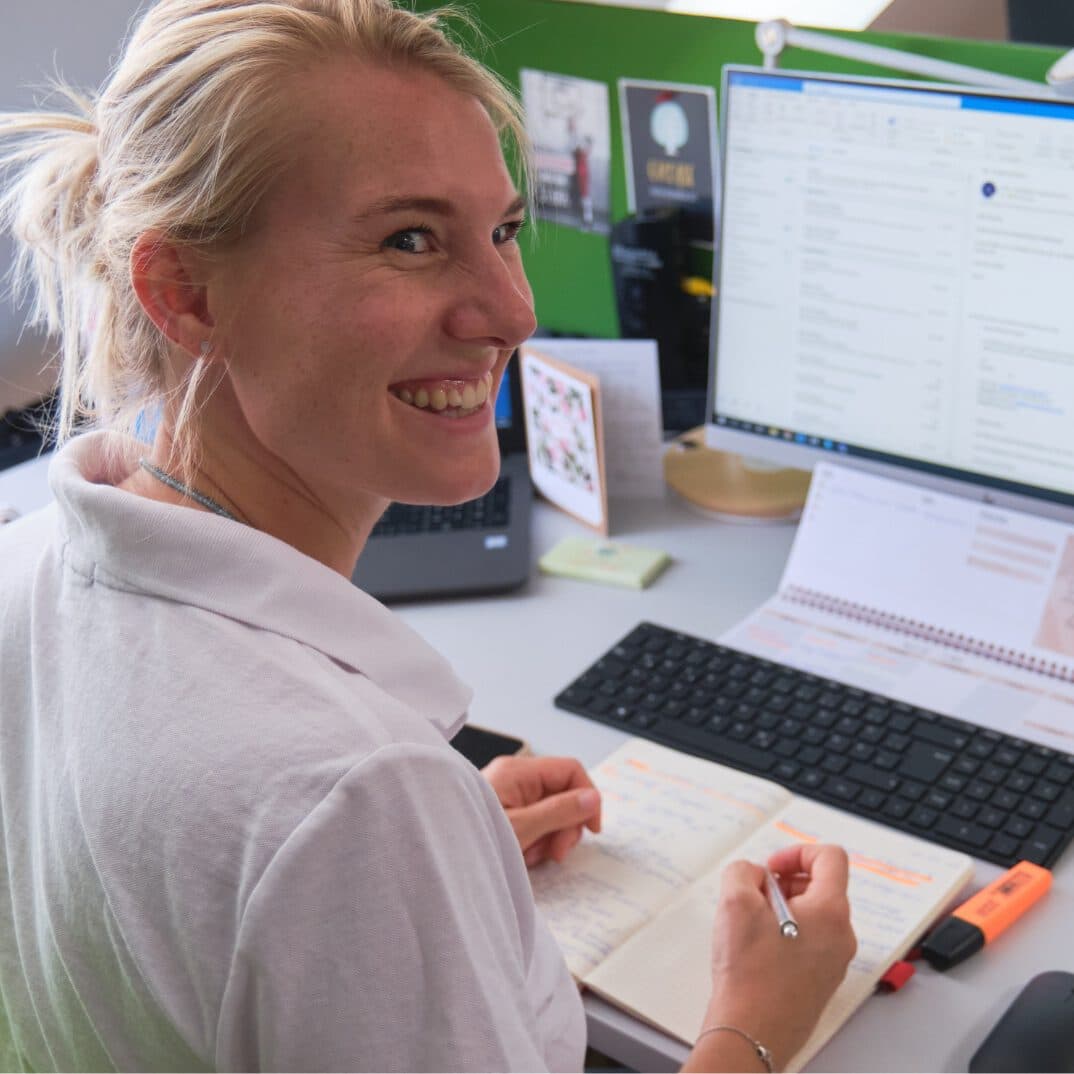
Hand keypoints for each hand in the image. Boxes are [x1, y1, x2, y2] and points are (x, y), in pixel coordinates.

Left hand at [481, 754, 601, 866]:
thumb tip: (592, 798)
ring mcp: (512, 796)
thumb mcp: (522, 828)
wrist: (439, 860)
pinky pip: (538, 824)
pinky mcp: (509, 814)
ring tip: (531, 855)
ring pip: (554, 812)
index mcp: (518, 771)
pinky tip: (523, 855)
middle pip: (565, 793)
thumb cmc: (470, 840)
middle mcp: (516, 779)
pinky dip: (537, 842)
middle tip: (555, 851)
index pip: (570, 770)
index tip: (592, 828)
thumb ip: (559, 811)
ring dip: (551, 838)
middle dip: (566, 825)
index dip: (588, 797)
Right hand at [685, 843, 856, 1072]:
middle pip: (821, 887)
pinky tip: (757, 949)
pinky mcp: (821, 982)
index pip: (830, 858)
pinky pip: (809, 943)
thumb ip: (744, 871)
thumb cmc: (750, 974)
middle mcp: (841, 937)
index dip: (798, 852)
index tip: (773, 867)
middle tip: (756, 895)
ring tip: (752, 924)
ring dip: (783, 909)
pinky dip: (786, 935)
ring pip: (813, 916)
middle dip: (786, 881)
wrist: (751, 1032)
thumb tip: (754, 874)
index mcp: (830, 912)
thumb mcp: (735, 902)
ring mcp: (834, 962)